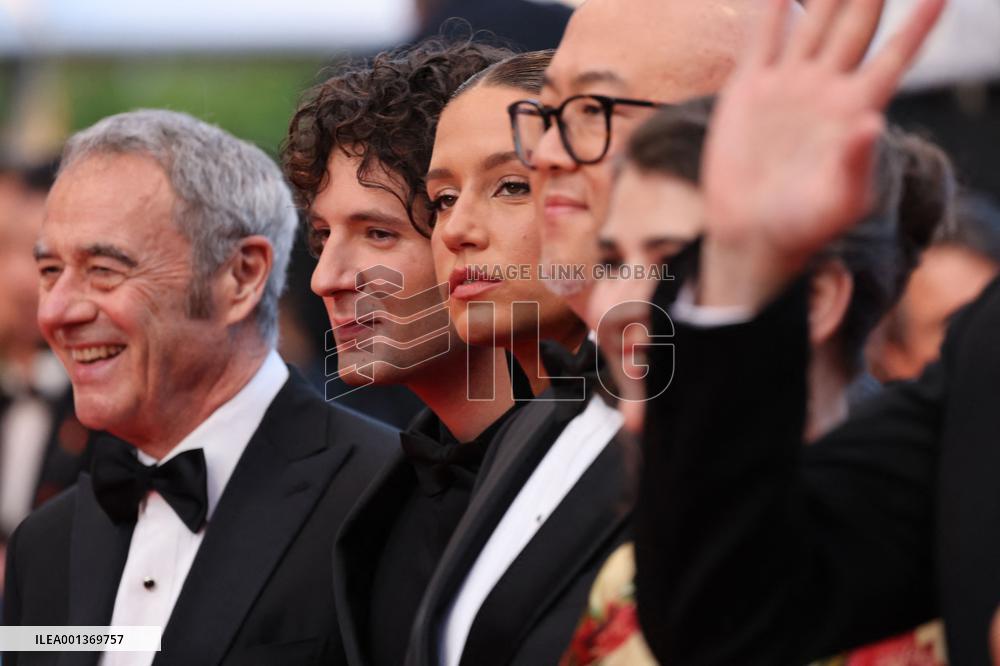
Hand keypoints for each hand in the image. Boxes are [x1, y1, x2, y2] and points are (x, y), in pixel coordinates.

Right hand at [699, 0, 945, 307]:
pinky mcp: (748, 90)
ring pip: (813, 22)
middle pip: (856, 24)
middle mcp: (826, 89)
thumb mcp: (841, 202)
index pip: (895, 55)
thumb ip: (858, 164)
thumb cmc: (804, 225)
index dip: (919, 23)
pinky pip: (763, 40)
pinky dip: (771, 12)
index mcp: (857, 110)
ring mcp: (788, 85)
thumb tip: (872, 124)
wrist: (751, 234)